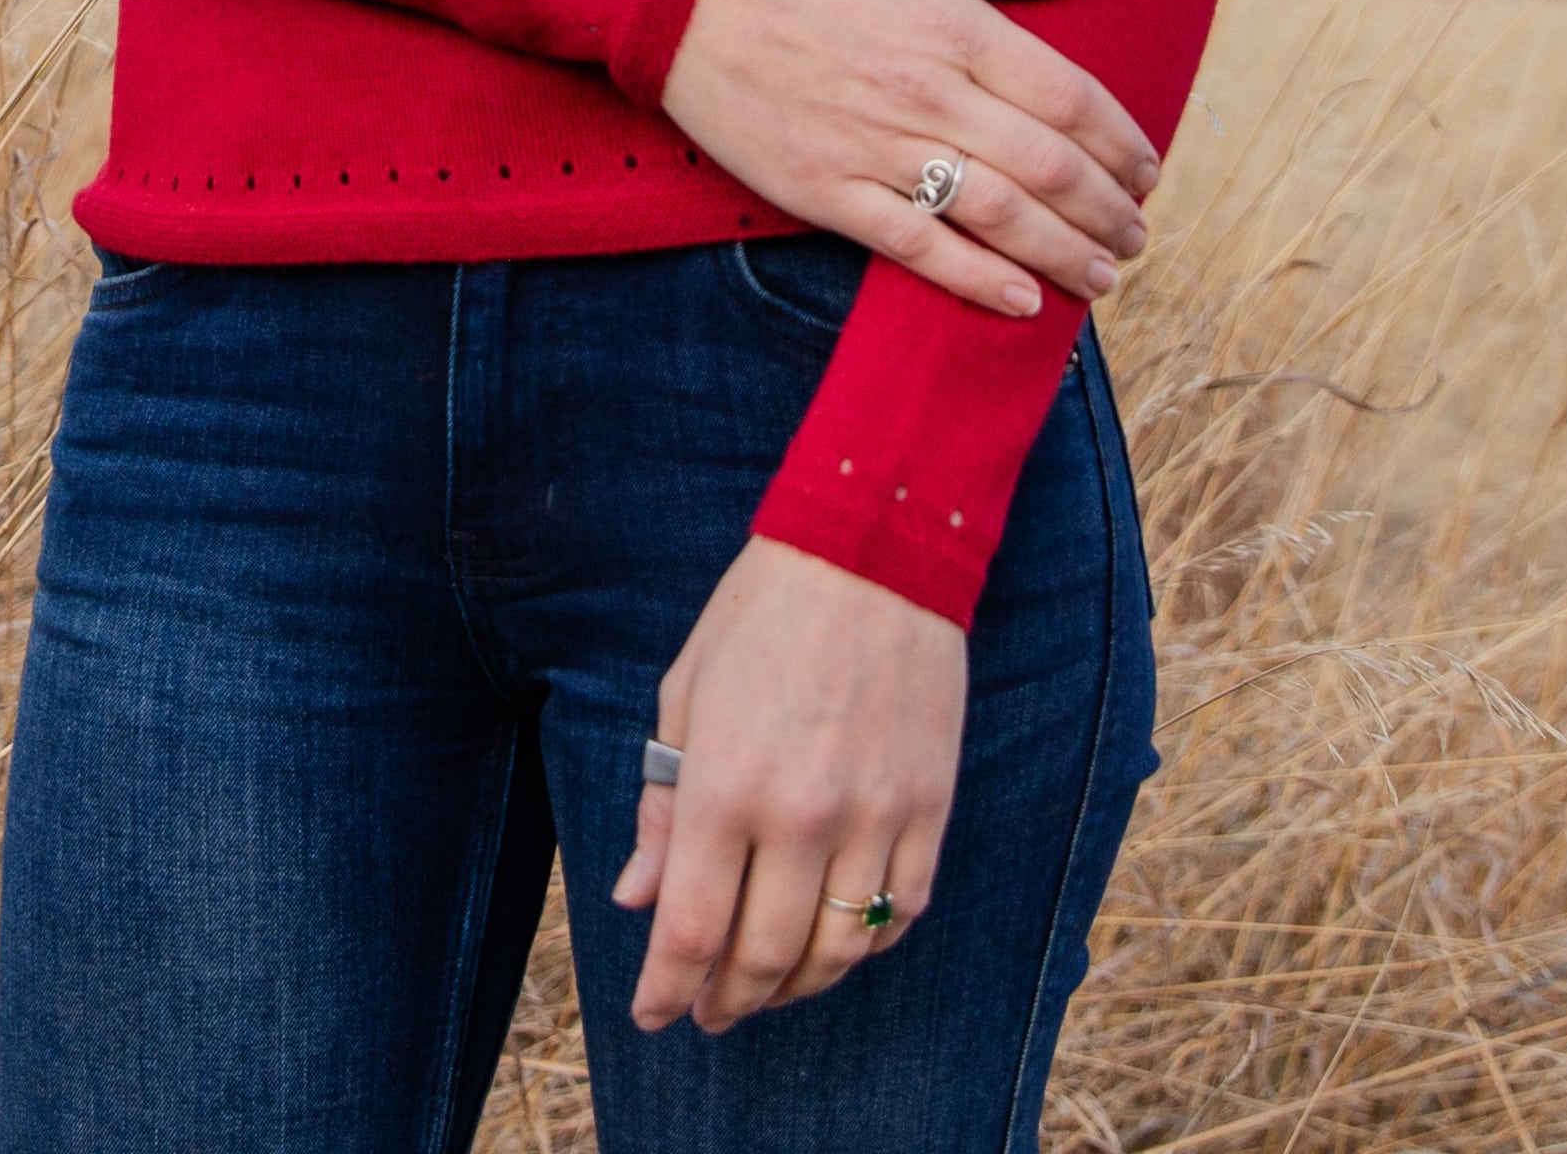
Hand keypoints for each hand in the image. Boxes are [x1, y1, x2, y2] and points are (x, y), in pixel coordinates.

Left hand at [615, 536, 963, 1029]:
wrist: (872, 551)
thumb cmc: (761, 615)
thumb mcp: (686, 695)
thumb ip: (663, 804)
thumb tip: (636, 898)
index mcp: (728, 784)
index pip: (690, 931)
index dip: (666, 989)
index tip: (652, 1014)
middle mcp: (803, 815)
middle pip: (763, 958)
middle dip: (725, 1000)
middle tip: (706, 1011)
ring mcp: (876, 815)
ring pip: (838, 950)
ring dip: (796, 986)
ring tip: (766, 987)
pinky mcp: (930, 807)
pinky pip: (900, 910)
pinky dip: (866, 942)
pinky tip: (836, 937)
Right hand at [660, 0, 1157, 315]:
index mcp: (950, 24)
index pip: (1067, 95)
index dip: (1120, 139)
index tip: (1147, 166)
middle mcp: (923, 92)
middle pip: (1047, 166)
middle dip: (1106, 210)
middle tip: (1137, 233)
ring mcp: (873, 147)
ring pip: (996, 216)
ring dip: (1063, 254)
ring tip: (1103, 275)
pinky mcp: (825, 190)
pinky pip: (916, 247)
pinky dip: (976, 280)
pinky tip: (1022, 301)